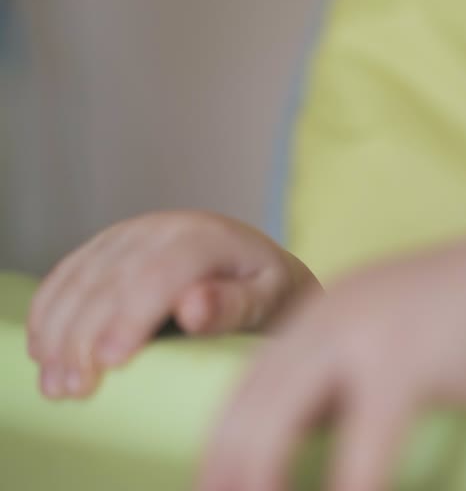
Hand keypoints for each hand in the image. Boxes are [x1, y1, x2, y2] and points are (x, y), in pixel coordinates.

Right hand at [26, 210, 320, 398]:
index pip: (157, 274)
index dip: (129, 318)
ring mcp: (130, 234)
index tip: (110, 364)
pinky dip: (48, 314)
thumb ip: (234, 305)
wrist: (259, 268)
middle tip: (74, 391)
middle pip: (109, 281)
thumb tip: (193, 308)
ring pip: (79, 280)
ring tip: (55, 386)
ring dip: (58, 334)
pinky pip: (67, 275)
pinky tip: (41, 352)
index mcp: (206, 237)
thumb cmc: (270, 293)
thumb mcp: (271, 300)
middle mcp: (162, 228)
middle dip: (84, 337)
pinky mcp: (108, 247)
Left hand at [199, 232, 465, 490]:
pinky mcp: (407, 362)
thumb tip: (306, 440)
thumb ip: (350, 378)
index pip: (244, 391)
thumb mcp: (395, 337)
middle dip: (228, 474)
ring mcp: (363, 337)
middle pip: (247, 410)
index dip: (221, 452)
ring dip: (264, 484)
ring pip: (277, 425)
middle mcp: (327, 320)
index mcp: (320, 315)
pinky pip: (361, 445)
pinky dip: (348, 487)